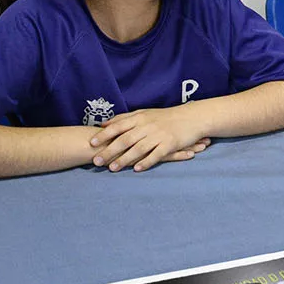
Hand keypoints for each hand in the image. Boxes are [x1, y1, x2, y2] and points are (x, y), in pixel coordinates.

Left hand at [89, 108, 210, 171]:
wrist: (191, 117)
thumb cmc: (165, 117)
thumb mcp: (144, 113)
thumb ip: (124, 118)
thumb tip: (105, 124)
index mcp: (140, 117)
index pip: (118, 126)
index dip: (104, 135)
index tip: (91, 143)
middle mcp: (147, 126)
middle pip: (125, 139)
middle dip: (109, 151)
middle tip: (96, 161)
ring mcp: (159, 135)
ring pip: (138, 148)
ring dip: (124, 159)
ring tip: (112, 169)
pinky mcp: (170, 144)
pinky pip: (155, 154)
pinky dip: (145, 162)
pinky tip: (136, 169)